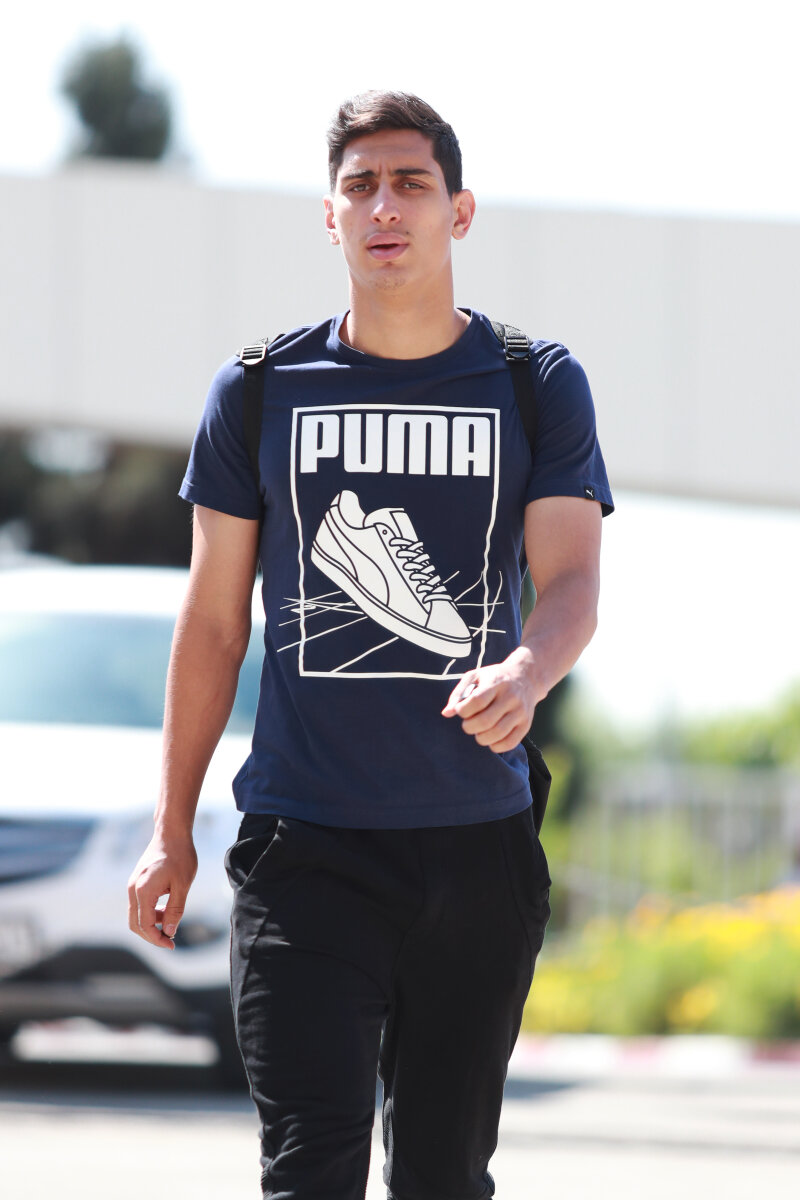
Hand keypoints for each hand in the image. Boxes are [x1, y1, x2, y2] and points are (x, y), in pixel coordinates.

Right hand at [127, 834, 197, 949]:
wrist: (171, 834)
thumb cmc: (180, 857)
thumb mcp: (183, 885)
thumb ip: (175, 910)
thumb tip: (169, 932)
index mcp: (144, 891)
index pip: (145, 925)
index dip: (158, 939)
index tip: (172, 944)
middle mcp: (133, 889)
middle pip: (135, 924)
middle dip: (151, 935)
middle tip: (170, 939)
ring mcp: (132, 885)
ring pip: (135, 915)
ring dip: (150, 924)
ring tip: (170, 920)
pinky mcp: (136, 882)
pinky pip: (138, 905)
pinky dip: (149, 913)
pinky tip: (165, 909)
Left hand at [441, 648, 538, 752]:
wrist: (526, 678)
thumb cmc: (493, 678)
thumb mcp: (475, 676)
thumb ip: (458, 693)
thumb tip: (446, 713)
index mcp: (496, 683)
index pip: (477, 702)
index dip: (463, 710)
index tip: (461, 711)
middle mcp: (511, 697)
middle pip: (485, 721)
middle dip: (469, 727)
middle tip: (468, 724)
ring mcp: (520, 712)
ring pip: (497, 734)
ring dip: (481, 738)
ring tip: (478, 731)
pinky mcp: (526, 725)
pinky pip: (509, 743)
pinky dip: (495, 746)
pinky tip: (490, 738)